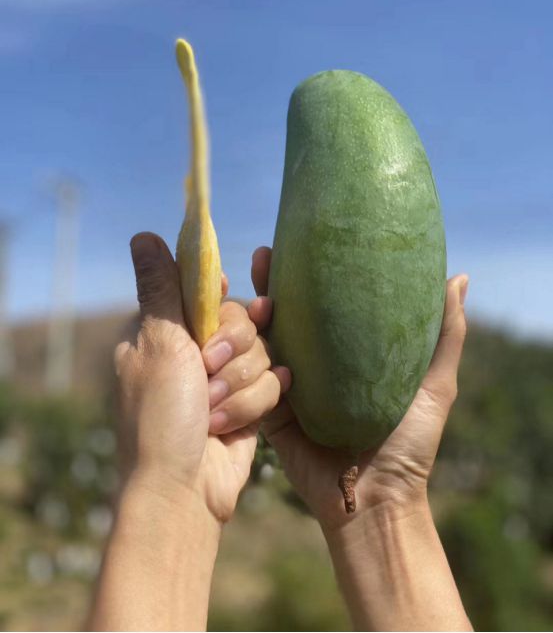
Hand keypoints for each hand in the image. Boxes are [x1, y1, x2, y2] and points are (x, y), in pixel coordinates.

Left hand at [115, 233, 289, 524]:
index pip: (205, 290)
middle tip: (207, 369)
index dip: (218, 294)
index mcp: (167, 331)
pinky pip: (274, 382)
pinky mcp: (251, 403)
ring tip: (213, 411)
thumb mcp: (158, 344)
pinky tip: (234, 423)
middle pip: (242, 318)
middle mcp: (197, 350)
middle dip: (230, 347)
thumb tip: (143, 235)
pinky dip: (254, 404)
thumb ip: (161, 288)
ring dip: (239, 384)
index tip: (224, 296)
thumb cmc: (160, 416)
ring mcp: (225, 378)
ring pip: (263, 350)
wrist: (184, 490)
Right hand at [250, 246, 467, 531]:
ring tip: (255, 302)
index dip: (303, 272)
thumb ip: (445, 335)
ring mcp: (286, 385)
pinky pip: (248, 380)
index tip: (292, 244)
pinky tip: (235, 339)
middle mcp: (312, 363)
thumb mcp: (434, 384)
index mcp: (343, 352)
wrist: (377, 498)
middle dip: (269, 283)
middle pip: (282, 313)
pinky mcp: (269, 412)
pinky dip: (239, 359)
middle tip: (265, 258)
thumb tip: (458, 277)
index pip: (318, 303)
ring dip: (249, 317)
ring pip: (258, 340)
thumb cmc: (411, 442)